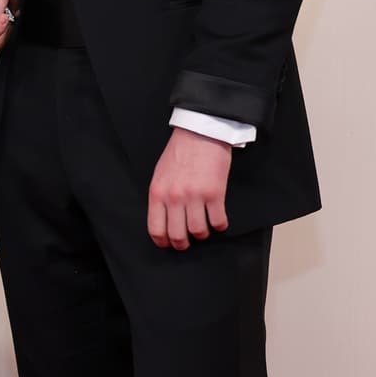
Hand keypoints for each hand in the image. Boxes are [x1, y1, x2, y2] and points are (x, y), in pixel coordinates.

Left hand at [147, 129, 231, 248]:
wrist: (200, 132)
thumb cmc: (180, 152)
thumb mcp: (160, 174)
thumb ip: (160, 196)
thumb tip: (164, 219)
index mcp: (158, 193)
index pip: (156, 229)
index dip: (163, 242)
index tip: (168, 244)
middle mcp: (174, 197)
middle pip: (177, 235)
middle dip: (183, 244)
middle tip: (187, 242)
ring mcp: (195, 196)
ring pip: (198, 231)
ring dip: (202, 234)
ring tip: (204, 229)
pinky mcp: (215, 193)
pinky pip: (217, 221)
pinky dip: (219, 225)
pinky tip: (218, 220)